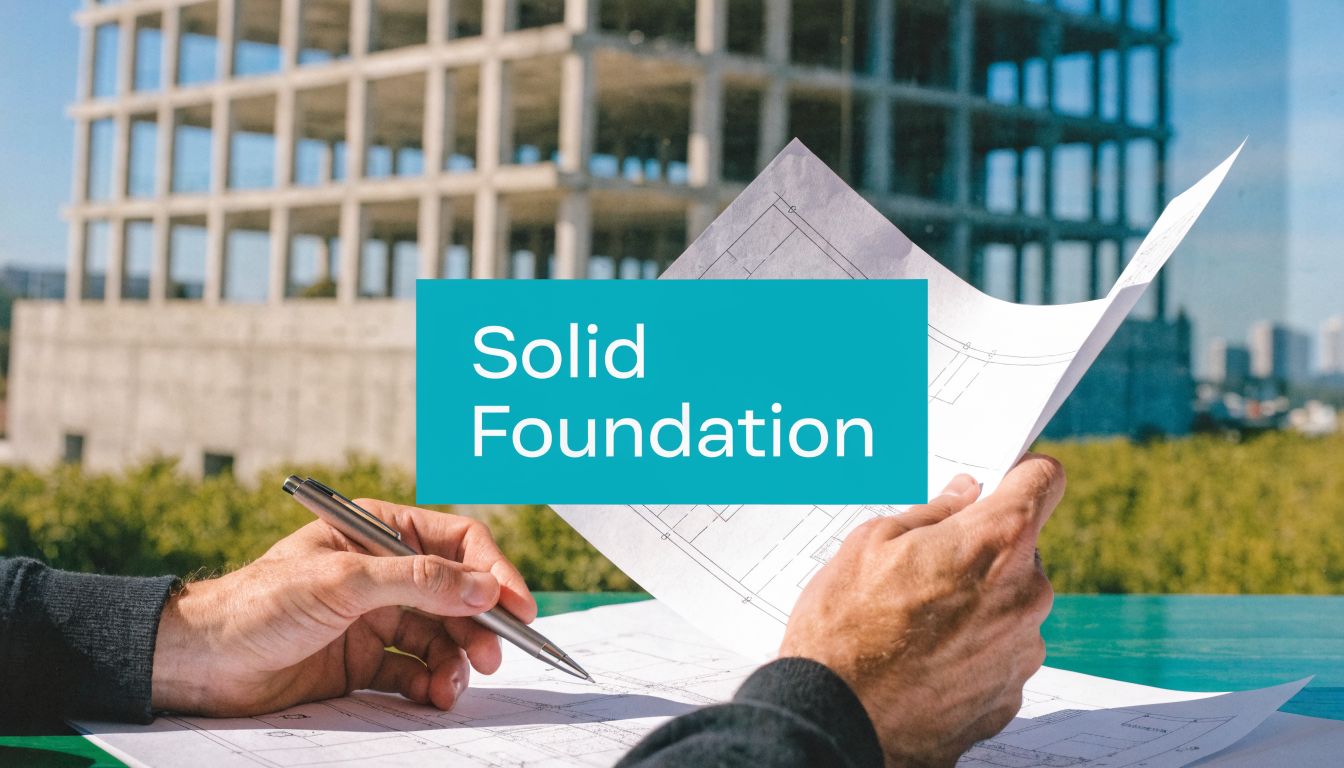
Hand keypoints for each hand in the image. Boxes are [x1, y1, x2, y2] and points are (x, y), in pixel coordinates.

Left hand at [150, 500, 536, 716]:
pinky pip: (415, 671)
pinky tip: (434, 696)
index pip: (457, 541)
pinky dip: (431, 684)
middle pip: (456, 593)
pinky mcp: (364, 661)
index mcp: (378, 532)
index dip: (492, 571)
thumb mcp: (343, 581)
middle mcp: (383, 572)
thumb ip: (417, 580)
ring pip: (441, 636)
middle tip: (493, 655)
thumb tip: (484, 587)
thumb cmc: (258, 602)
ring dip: (457, 660)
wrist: (201, 663)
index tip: (518, 607)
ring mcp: (375, 618)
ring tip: (455, 685)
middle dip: (480, 625)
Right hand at [779, 454, 1063, 767]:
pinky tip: (923, 660)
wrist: (835, 718)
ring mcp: (1022, 652)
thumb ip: (931, 513)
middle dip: (982, 553)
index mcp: (996, 543)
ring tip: (915, 624)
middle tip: (925, 568)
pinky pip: (998, 657)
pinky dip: (970, 653)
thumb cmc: (844, 626)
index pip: (1043, 482)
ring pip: (1010, 608)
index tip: (1002, 480)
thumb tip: (964, 496)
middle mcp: (1025, 596)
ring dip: (977, 607)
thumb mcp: (871, 543)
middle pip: (1021, 553)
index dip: (1021, 474)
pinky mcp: (1009, 697)